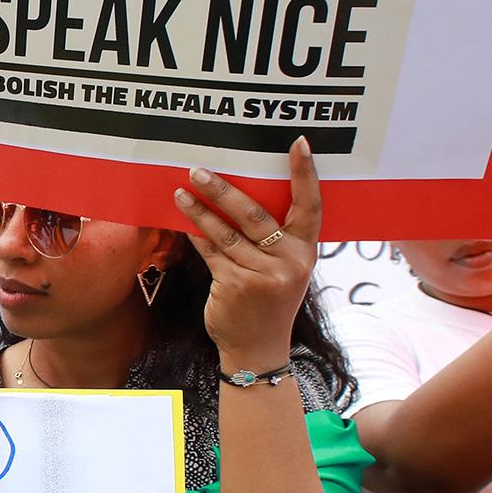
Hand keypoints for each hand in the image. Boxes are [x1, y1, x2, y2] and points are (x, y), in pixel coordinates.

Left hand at [175, 137, 320, 371]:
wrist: (257, 348)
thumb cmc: (267, 302)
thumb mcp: (284, 270)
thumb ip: (275, 240)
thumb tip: (241, 197)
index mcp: (306, 252)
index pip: (310, 205)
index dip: (305, 174)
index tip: (299, 144)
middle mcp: (289, 261)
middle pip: (255, 214)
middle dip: (223, 190)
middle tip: (199, 170)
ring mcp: (262, 275)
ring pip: (225, 232)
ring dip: (199, 210)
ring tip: (181, 192)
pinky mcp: (235, 285)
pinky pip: (211, 252)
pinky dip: (195, 234)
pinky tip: (182, 221)